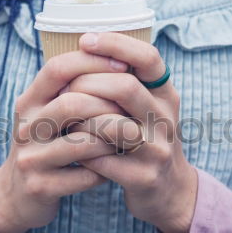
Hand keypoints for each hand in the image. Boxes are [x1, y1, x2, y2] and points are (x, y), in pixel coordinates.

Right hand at [0, 50, 138, 232]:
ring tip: (133, 136)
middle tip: (135, 108)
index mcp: (29, 101)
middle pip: (71, 103)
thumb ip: (72, 88)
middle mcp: (25, 127)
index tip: (125, 66)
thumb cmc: (47, 146)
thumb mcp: (48, 113)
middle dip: (109, 104)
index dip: (93, 62)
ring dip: (114, 138)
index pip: (58, 68)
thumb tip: (119, 56)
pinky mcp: (41, 187)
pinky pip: (86, 175)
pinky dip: (108, 168)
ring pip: (83, 142)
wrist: (16, 196)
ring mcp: (31, 159)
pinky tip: (117, 165)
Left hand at [67, 31, 198, 232]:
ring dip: (81, 118)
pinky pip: (104, 159)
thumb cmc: (145, 141)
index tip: (85, 39)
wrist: (168, 192)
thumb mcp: (147, 108)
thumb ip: (126, 81)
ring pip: (112, 125)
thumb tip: (83, 45)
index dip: (116, 44)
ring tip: (63, 117)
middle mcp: (166, 120)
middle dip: (87, 83)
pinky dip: (81, 150)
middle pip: (125, 87)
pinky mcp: (143, 178)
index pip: (148, 58)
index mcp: (166, 95)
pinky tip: (69, 146)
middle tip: (64, 88)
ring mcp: (157, 151)